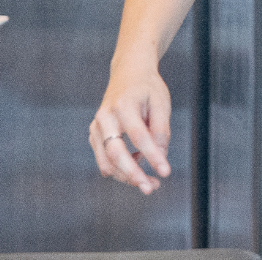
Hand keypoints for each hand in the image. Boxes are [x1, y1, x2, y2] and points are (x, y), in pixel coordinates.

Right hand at [90, 57, 172, 193]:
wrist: (128, 73)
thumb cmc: (147, 88)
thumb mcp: (161, 102)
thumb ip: (160, 130)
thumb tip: (159, 157)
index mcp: (123, 104)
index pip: (138, 136)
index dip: (152, 156)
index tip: (166, 172)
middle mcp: (104, 117)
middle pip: (116, 153)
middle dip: (133, 174)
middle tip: (151, 188)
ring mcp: (96, 127)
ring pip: (107, 161)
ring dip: (127, 176)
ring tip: (151, 183)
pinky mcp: (95, 135)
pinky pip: (105, 159)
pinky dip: (121, 168)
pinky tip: (139, 164)